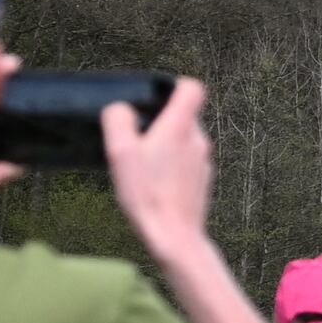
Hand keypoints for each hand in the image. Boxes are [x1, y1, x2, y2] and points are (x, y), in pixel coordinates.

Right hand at [100, 72, 215, 254]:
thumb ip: (119, 121)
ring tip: (141, 165)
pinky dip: (170, 165)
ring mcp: (202, 161)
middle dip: (159, 121)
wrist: (174, 236)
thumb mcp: (121, 152)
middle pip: (183, 115)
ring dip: (163, 145)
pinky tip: (152, 183)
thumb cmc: (147, 194)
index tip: (154, 97)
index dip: (173, 86)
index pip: (192, 88)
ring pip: (183, 140)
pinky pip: (185, 162)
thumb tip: (121, 108)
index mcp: (181, 127)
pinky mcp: (201, 180)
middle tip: (135, 140)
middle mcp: (198, 140)